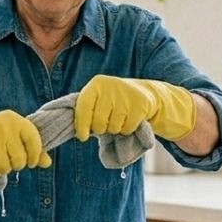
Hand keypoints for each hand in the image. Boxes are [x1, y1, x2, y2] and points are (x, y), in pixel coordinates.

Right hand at [0, 110, 51, 177]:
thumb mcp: (16, 137)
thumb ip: (33, 149)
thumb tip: (47, 163)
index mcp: (16, 120)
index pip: (34, 142)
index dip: (35, 156)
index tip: (31, 162)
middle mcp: (4, 124)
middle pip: (19, 159)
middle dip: (16, 165)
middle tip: (9, 160)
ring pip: (5, 166)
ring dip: (3, 169)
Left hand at [74, 75, 196, 140]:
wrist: (142, 92)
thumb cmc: (112, 100)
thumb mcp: (97, 99)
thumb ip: (85, 111)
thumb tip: (79, 133)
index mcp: (96, 84)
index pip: (84, 107)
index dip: (81, 125)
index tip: (82, 137)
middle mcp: (111, 87)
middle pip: (99, 122)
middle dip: (100, 129)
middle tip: (105, 124)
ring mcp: (126, 96)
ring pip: (114, 127)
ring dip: (114, 129)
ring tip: (117, 120)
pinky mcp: (140, 106)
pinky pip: (127, 129)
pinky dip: (126, 130)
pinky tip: (128, 120)